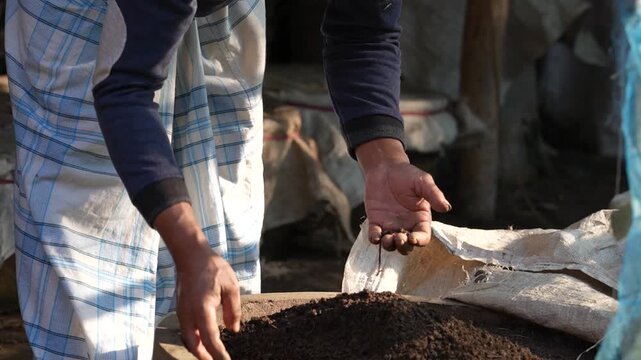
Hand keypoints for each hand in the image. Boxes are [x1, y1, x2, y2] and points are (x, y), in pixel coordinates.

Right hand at [155, 203, 240, 359]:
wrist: (190, 255)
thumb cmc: (213, 267)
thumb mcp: (231, 286)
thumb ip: (233, 309)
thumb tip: (234, 329)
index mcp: (202, 307)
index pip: (210, 337)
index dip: (218, 353)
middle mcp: (188, 312)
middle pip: (194, 343)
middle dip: (205, 356)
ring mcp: (181, 311)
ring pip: (187, 338)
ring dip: (198, 349)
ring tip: (212, 355)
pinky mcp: (180, 308)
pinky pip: (185, 330)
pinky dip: (194, 340)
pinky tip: (203, 341)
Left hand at [356, 139, 450, 254]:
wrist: (386, 167)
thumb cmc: (408, 174)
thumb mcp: (423, 182)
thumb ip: (434, 194)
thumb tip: (446, 208)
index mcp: (420, 219)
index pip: (423, 236)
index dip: (419, 241)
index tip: (413, 238)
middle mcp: (406, 225)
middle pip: (407, 246)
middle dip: (403, 247)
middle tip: (399, 238)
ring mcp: (390, 225)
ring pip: (391, 244)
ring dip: (389, 246)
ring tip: (387, 238)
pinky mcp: (376, 221)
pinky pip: (375, 235)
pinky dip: (374, 239)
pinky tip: (375, 236)